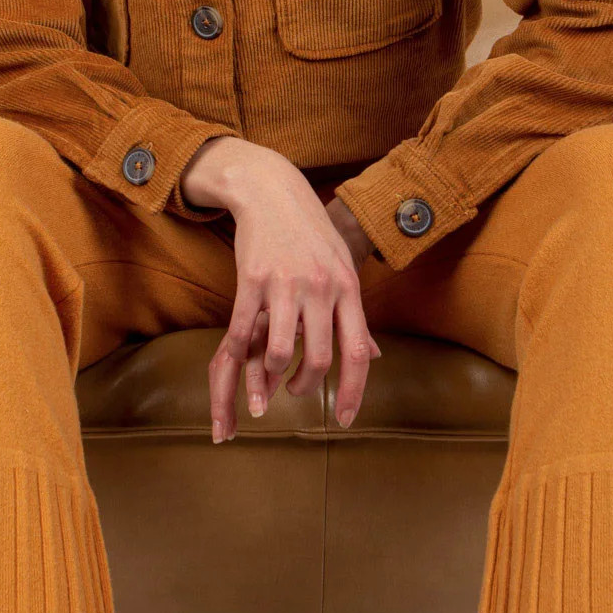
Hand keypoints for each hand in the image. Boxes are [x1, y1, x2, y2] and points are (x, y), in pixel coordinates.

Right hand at [194, 146, 381, 440]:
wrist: (272, 192)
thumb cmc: (312, 234)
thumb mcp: (343, 268)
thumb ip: (354, 314)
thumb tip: (372, 356)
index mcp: (348, 289)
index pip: (358, 352)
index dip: (353, 391)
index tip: (343, 420)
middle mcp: (320, 289)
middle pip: (318, 359)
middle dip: (306, 387)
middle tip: (297, 393)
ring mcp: (285, 284)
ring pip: (279, 352)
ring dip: (272, 376)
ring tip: (272, 378)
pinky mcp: (251, 280)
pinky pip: (242, 331)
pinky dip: (240, 358)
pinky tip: (241, 366)